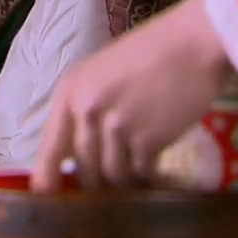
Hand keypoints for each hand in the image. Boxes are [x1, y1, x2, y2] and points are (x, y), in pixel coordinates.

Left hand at [31, 0, 233, 191]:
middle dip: (95, 178)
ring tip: (138, 169)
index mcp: (70, 91)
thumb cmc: (151, 52)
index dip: (46, 173)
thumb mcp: (101, 73)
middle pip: (83, 165)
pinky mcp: (148, 140)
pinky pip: (141, 172)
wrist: (194, 42)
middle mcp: (87, 110)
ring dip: (125, 177)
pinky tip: (157, 170)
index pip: (51, 143)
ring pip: (113, 173)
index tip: (44, 194)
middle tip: (109, 181)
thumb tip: (79, 150)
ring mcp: (117, 127)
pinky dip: (149, 175)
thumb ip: (86, 107)